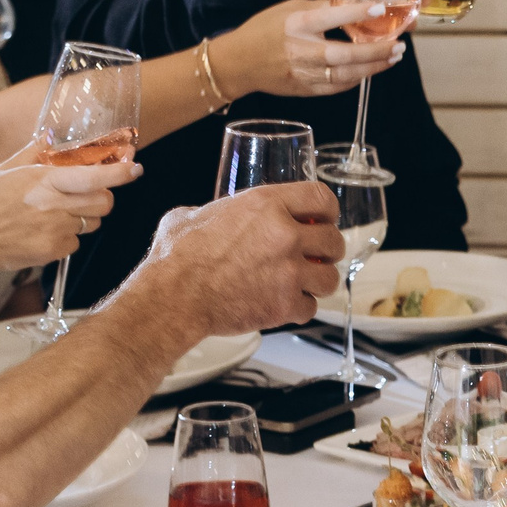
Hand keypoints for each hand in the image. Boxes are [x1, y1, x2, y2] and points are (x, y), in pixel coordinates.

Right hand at [0, 143, 134, 272]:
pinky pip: (74, 243)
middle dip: (102, 199)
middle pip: (104, 203)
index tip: (135, 169)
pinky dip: (65, 238)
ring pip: (91, 224)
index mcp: (44, 180)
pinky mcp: (51, 251)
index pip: (94, 176)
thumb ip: (33, 152)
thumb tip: (48, 135)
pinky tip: (40, 232)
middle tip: (86, 196)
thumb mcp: (5, 170)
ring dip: (82, 218)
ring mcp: (54, 230)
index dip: (119, 173)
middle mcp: (53, 205)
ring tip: (51, 215)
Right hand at [128, 181, 345, 335]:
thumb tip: (215, 213)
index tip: (325, 219)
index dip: (328, 211)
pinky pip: (311, 308)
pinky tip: (284, 305)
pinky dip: (300, 309)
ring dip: (318, 281)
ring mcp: (288, 272)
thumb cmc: (176, 258)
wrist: (173, 298)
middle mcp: (284, 235)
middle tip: (315, 256)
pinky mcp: (284, 305)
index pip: (321, 197)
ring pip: (330, 277)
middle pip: (334, 240)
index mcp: (266, 205)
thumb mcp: (194, 215)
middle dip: (327, 250)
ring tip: (303, 283)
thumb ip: (218, 211)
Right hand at [220, 0, 401, 99]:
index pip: (331, 17)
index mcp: (297, 24)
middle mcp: (301, 50)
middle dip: (376, 51)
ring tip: (393, 57)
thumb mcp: (291, 8)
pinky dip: (356, 78)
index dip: (358, 12)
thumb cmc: (266, 30)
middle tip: (399, 45)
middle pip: (345, 54)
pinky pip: (337, 87)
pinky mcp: (305, 90)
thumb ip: (324, 5)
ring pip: (346, 75)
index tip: (381, 8)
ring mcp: (303, 73)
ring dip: (373, 67)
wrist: (239, 63)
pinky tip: (370, 69)